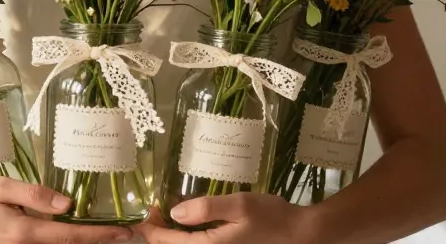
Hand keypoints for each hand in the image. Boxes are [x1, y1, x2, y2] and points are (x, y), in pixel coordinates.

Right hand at [0, 177, 133, 243]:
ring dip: (81, 241)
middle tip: (125, 232)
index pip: (72, 236)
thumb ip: (35, 195)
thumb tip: (68, 205)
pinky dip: (61, 242)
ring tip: (105, 232)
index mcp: (25, 233)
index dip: (101, 235)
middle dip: (98, 240)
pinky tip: (71, 232)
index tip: (126, 232)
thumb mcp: (0, 188)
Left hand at [137, 194, 313, 242]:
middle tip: (155, 210)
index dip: (151, 229)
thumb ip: (206, 208)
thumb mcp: (239, 205)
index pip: (169, 243)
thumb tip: (175, 212)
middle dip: (159, 233)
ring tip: (168, 214)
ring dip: (172, 236)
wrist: (300, 235)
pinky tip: (189, 221)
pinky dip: (187, 237)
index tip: (145, 212)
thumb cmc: (271, 218)